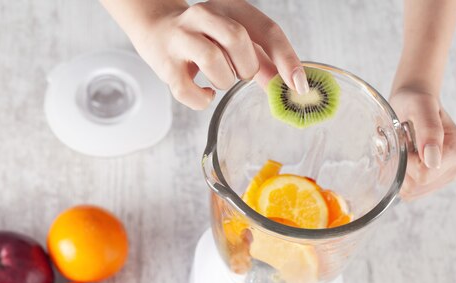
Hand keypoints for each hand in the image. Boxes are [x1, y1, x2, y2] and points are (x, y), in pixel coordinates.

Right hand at [128, 0, 306, 109]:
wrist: (156, 30)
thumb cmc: (203, 39)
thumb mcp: (235, 42)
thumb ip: (262, 61)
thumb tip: (287, 85)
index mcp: (230, 7)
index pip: (267, 29)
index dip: (286, 59)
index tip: (299, 85)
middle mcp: (205, 16)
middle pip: (238, 40)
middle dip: (246, 68)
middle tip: (239, 74)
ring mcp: (182, 37)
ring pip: (213, 62)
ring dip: (224, 82)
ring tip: (218, 80)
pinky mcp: (165, 64)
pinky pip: (190, 91)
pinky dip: (202, 100)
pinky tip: (204, 94)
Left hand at [390, 88, 455, 199]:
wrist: (413, 102)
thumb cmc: (414, 102)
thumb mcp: (420, 108)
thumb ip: (429, 131)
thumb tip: (433, 161)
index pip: (423, 174)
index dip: (406, 160)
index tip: (404, 141)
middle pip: (418, 185)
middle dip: (402, 167)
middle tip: (402, 145)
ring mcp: (448, 175)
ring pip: (413, 191)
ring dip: (400, 172)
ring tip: (404, 151)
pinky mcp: (436, 181)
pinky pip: (412, 191)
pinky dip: (402, 177)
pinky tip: (405, 160)